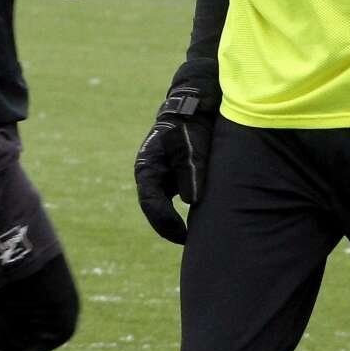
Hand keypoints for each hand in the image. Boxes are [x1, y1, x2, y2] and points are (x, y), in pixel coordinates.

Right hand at [133, 82, 216, 244]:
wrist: (198, 107)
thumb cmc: (192, 127)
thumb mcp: (190, 148)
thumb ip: (190, 173)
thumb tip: (191, 202)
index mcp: (147, 168)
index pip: (150, 203)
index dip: (165, 222)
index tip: (182, 236)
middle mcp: (151, 175)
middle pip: (155, 210)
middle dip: (169, 228)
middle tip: (189, 242)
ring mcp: (162, 177)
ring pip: (164, 207)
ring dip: (176, 222)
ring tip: (195, 237)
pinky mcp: (175, 177)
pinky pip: (175, 201)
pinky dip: (185, 213)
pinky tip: (202, 221)